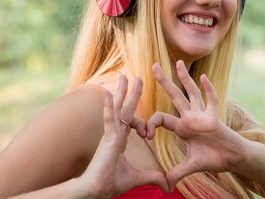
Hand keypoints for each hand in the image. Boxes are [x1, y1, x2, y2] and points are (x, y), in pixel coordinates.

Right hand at [80, 76, 168, 198]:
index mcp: (119, 141)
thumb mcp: (137, 177)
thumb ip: (152, 177)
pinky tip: (108, 93)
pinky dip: (108, 106)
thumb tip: (167, 185)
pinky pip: (109, 119)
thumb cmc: (110, 183)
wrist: (97, 191)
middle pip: (124, 109)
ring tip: (124, 77)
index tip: (147, 133)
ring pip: (117, 109)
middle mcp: (115, 134)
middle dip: (130, 93)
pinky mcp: (108, 139)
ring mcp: (111, 135)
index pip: (130, 122)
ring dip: (121, 92)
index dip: (141, 123)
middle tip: (137, 78)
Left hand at [146, 61, 249, 190]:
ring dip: (185, 78)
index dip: (151, 123)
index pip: (161, 118)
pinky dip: (208, 89)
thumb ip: (176, 172)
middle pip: (174, 96)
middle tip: (152, 65)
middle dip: (164, 81)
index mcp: (182, 127)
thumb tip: (164, 185)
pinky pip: (211, 100)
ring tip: (177, 62)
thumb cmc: (214, 159)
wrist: (233, 159)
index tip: (146, 136)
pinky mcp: (214, 118)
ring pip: (191, 92)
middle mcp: (190, 117)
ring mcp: (202, 115)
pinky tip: (203, 77)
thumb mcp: (190, 166)